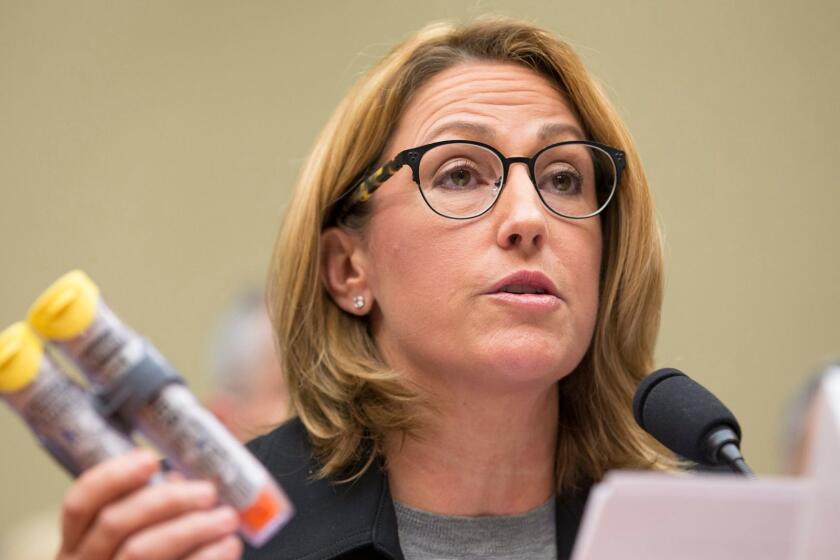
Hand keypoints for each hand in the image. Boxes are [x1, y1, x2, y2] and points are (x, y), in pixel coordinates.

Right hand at [56, 449, 241, 559]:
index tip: (151, 459)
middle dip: (167, 501)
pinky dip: (205, 558)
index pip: (79, 503)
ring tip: (227, 518)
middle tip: (208, 492)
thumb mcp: (136, 537)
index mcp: (76, 544)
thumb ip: (150, 509)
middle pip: (115, 523)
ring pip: (141, 550)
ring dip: (191, 528)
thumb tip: (178, 481)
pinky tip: (228, 546)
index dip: (113, 477)